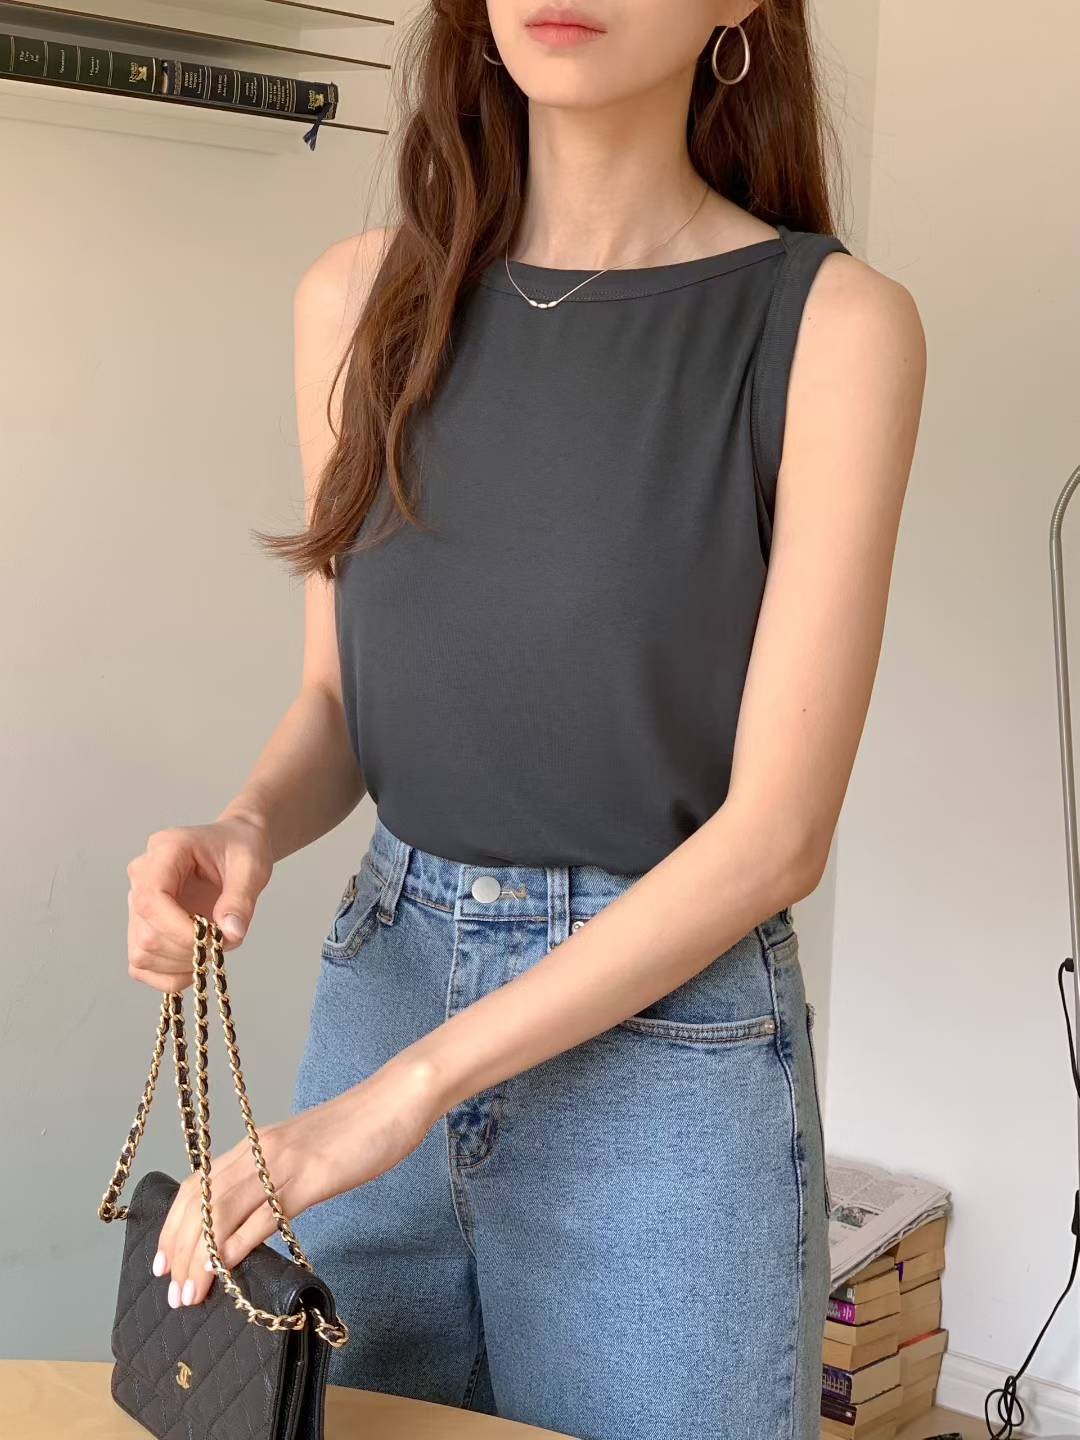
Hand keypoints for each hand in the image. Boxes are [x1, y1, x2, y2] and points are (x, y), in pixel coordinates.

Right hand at [125, 811, 272, 991]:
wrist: (235, 844)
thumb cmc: (241, 848)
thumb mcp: (251, 866)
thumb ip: (241, 899)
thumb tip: (230, 935)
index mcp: (165, 851)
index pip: (151, 900)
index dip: (179, 930)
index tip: (214, 940)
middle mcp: (142, 876)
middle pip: (147, 933)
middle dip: (188, 949)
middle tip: (225, 940)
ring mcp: (137, 902)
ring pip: (142, 953)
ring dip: (181, 964)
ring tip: (213, 946)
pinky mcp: (142, 924)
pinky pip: (141, 964)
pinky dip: (168, 975)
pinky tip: (195, 963)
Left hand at [150, 1054, 441, 1308]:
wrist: (395, 1100)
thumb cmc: (358, 1129)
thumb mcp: (306, 1153)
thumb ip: (278, 1180)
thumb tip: (256, 1220)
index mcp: (256, 1144)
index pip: (197, 1186)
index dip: (173, 1225)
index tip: (165, 1262)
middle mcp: (259, 1150)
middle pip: (200, 1202)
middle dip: (179, 1249)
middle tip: (173, 1291)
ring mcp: (283, 1163)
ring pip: (222, 1213)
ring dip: (200, 1258)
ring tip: (191, 1294)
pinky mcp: (310, 1178)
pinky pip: (263, 1216)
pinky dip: (237, 1247)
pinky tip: (228, 1271)